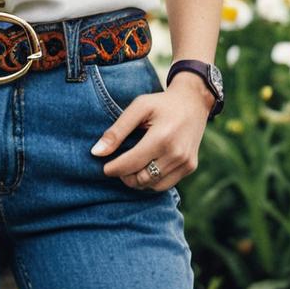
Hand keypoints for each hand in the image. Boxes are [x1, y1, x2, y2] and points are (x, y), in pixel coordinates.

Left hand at [89, 72, 212, 191]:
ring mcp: (185, 163)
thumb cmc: (161, 103)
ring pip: (153, 185)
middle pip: (141, 178)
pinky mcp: (190, 167)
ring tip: (130, 167)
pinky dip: (152, 181)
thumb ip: (117, 131)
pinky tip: (145, 168)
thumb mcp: (138, 108)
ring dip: (137, 181)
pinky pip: (165, 184)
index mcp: (162, 137)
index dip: (114, 168)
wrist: (193, 102)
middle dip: (124, 176)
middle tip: (117, 166)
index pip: (131, 163)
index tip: (104, 167)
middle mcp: (176, 154)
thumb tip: (96, 152)